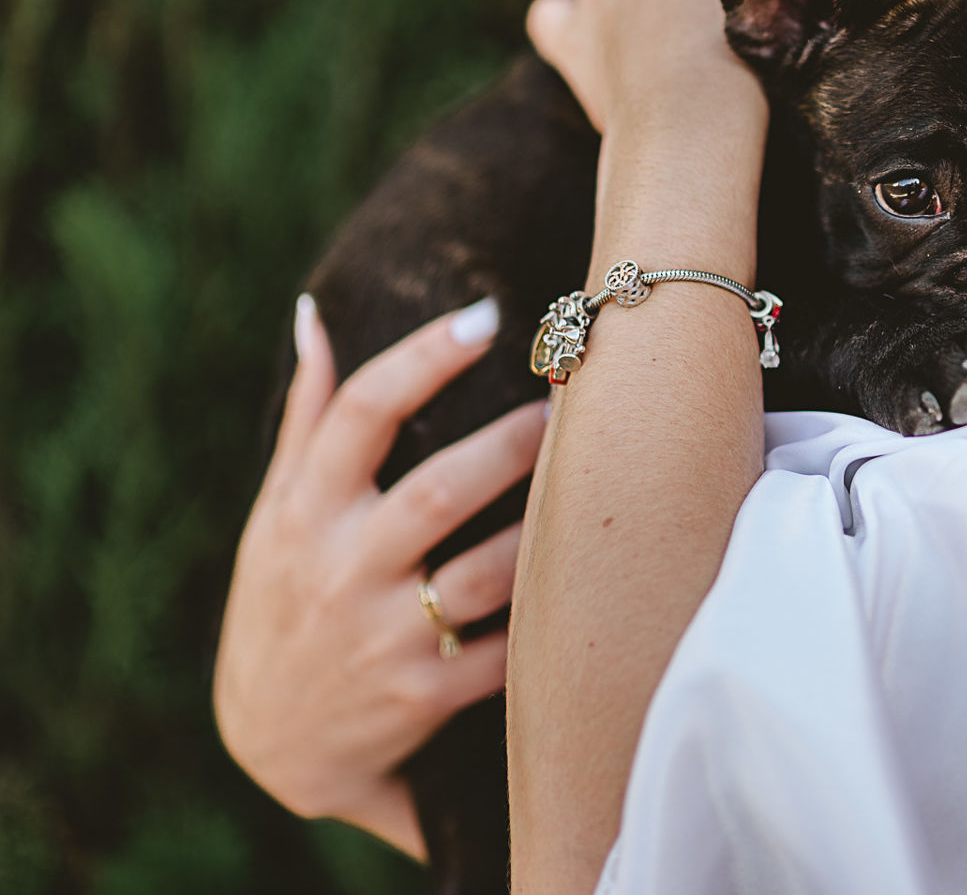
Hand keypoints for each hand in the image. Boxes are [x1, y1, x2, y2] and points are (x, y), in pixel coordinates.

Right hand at [214, 294, 544, 858]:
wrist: (271, 744)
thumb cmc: (285, 600)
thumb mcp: (276, 515)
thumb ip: (307, 419)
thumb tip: (315, 317)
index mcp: (307, 512)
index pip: (358, 416)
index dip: (420, 361)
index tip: (485, 317)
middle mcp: (342, 570)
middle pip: (437, 492)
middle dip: (508, 445)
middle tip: (567, 401)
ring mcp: (384, 636)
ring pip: (482, 574)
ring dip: (543, 528)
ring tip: (600, 481)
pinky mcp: (425, 694)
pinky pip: (505, 651)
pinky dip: (546, 617)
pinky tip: (594, 573)